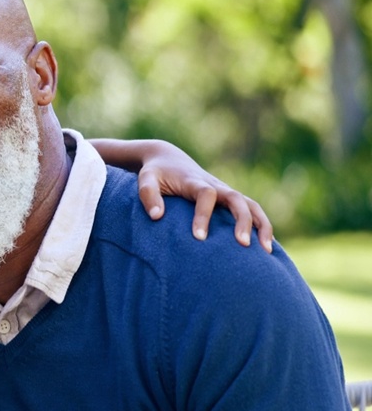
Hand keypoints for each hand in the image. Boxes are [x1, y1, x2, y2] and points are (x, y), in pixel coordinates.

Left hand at [130, 139, 273, 250]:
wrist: (168, 159)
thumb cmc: (155, 173)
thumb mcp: (145, 179)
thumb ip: (148, 195)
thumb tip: (157, 217)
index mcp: (194, 181)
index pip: (205, 195)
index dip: (203, 215)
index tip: (199, 237)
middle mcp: (214, 185)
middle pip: (236, 198)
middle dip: (243, 221)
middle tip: (243, 244)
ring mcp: (224, 192)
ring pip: (250, 205)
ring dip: (261, 225)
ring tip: (266, 251)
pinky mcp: (228, 198)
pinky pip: (251, 210)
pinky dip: (261, 226)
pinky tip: (265, 248)